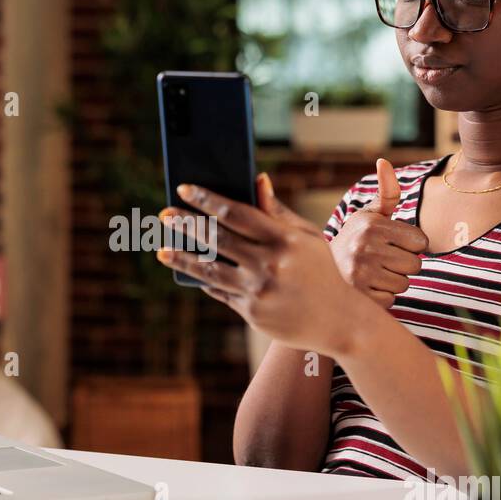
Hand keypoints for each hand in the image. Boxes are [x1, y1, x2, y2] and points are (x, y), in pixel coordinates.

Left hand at [158, 173, 379, 358]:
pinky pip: (220, 292)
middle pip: (218, 239)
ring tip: (162, 248)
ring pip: (210, 270)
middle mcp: (270, 264)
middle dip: (187, 224)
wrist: (338, 320)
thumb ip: (277, 211)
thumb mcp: (306, 237)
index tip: (184, 189)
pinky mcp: (252, 313)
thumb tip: (256, 179)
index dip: (207, 199)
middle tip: (165, 214)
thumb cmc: (319, 271)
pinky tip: (189, 270)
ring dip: (182, 257)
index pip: (236, 212)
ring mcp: (259, 291)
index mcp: (284, 239)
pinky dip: (204, 281)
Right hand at [329, 158, 427, 307]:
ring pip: (404, 284)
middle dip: (404, 264)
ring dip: (393, 281)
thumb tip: (384, 161)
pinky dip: (383, 296)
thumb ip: (387, 192)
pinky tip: (368, 286)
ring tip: (375, 272)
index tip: (394, 244)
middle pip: (415, 264)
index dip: (411, 244)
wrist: (320, 267)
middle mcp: (365, 247)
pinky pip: (391, 299)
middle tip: (384, 260)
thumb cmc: (356, 239)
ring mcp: (361, 273)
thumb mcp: (370, 214)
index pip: (421, 242)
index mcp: (373, 225)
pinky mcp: (359, 296)